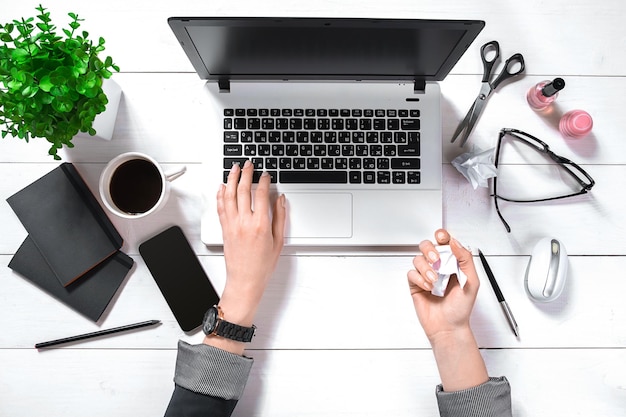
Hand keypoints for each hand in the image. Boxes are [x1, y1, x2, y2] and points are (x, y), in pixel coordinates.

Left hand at [205, 161, 285, 352]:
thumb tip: (280, 200)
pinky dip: (221, 195)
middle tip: (248, 164)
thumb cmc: (262, 266)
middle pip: (243, 190)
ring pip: (229, 196)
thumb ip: (280, 218)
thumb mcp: (278, 242)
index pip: (260, 195)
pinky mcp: (224, 229)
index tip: (266, 175)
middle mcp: (244, 222)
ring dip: (231, 179)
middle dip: (246, 174)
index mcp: (260, 225)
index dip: (263, 181)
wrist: (245, 282)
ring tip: (234, 169)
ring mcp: (232, 225)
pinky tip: (222, 187)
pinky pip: (220, 207)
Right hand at [407, 229, 479, 340]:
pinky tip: (428, 288)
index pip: (445, 243)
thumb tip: (455, 243)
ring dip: (426, 268)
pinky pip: (411, 273)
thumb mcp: (472, 282)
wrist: (449, 327)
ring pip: (418, 259)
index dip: (442, 236)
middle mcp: (439, 267)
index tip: (442, 237)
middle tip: (436, 260)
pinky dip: (419, 279)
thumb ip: (465, 260)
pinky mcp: (416, 285)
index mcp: (453, 263)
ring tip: (434, 281)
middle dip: (430, 250)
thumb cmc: (461, 309)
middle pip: (427, 246)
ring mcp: (426, 275)